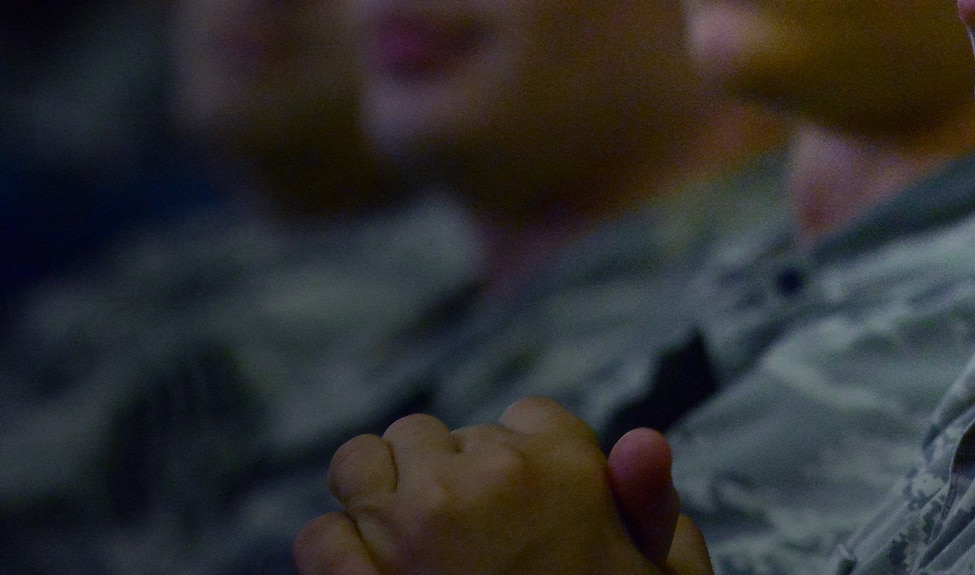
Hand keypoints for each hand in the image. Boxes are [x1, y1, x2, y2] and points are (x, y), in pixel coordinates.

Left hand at [293, 397, 706, 574]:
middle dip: (439, 474)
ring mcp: (414, 527)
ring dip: (374, 497)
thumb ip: (653, 506)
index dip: (521, 461)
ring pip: (361, 463)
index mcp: (565, 467)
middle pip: (432, 435)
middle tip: (462, 536)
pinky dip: (335, 557)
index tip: (524, 505)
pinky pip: (320, 536)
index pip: (523, 417)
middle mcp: (486, 480)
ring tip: (400, 541)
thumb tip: (642, 441)